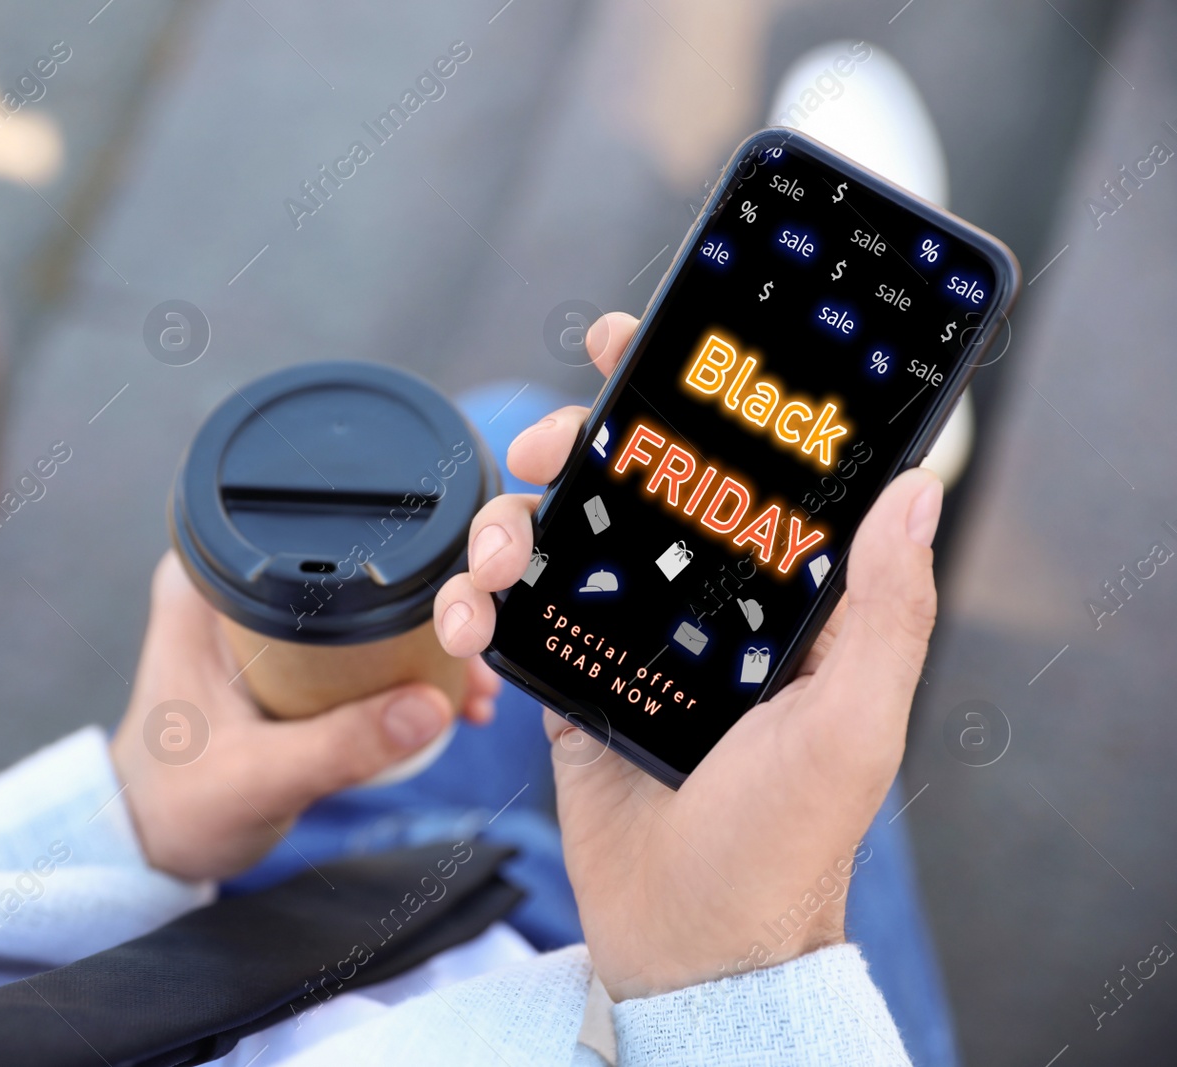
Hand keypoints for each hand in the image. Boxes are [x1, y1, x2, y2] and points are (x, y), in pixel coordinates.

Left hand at [112, 552, 499, 881]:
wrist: (150, 846)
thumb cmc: (173, 807)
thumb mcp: (258, 779)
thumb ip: (340, 747)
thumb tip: (430, 707)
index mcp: (202, 586)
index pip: (306, 540)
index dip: (387, 568)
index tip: (446, 612)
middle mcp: (229, 586)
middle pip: (348, 574)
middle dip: (421, 615)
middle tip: (469, 659)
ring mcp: (259, 621)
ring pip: (360, 613)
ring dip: (419, 648)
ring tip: (468, 688)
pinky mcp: (283, 657)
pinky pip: (355, 650)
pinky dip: (399, 674)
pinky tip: (442, 702)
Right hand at [432, 312, 942, 999]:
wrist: (690, 939)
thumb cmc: (784, 841)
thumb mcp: (853, 724)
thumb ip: (886, 609)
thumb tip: (918, 489)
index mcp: (769, 598)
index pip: (726, 469)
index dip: (675, 397)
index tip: (631, 343)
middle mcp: (692, 602)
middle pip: (619, 482)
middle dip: (569, 443)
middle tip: (545, 448)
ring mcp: (621, 636)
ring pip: (551, 535)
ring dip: (505, 523)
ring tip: (493, 561)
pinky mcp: (564, 679)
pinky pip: (507, 612)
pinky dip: (474, 600)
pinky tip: (467, 619)